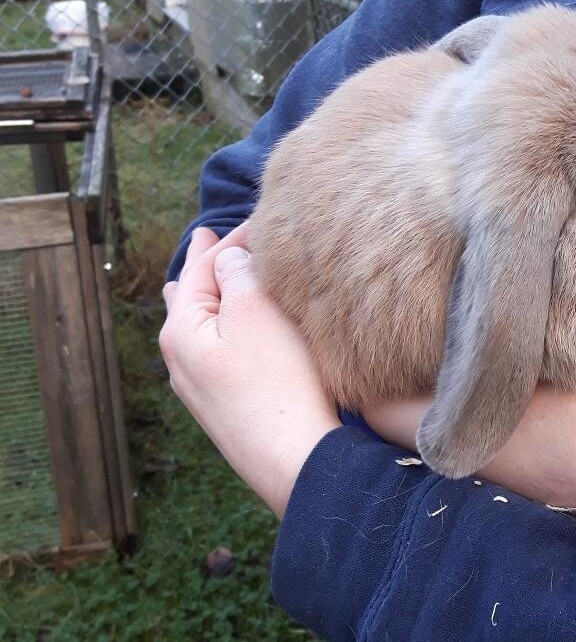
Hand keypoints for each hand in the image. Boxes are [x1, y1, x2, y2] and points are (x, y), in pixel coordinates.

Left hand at [160, 224, 340, 516]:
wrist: (294, 458)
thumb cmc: (278, 381)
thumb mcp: (257, 311)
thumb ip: (238, 273)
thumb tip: (226, 257)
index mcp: (182, 330)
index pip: (204, 267)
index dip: (232, 238)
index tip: (260, 217)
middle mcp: (182, 360)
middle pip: (190, 298)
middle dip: (204, 266)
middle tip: (206, 236)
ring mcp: (202, 389)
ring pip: (200, 327)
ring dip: (209, 298)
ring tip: (198, 278)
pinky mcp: (228, 409)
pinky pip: (216, 352)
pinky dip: (222, 327)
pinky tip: (226, 331)